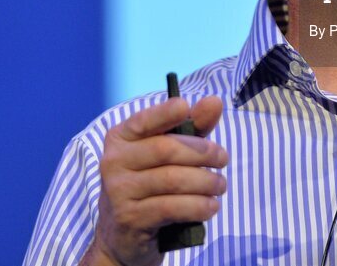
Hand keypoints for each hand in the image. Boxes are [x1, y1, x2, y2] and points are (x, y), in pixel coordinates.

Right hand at [82, 96, 227, 265]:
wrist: (122, 236)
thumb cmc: (150, 184)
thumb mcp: (168, 153)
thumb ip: (192, 127)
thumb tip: (214, 101)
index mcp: (120, 139)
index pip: (143, 121)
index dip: (164, 113)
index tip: (185, 106)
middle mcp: (113, 162)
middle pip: (165, 150)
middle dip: (202, 152)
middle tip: (223, 158)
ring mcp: (119, 191)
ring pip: (172, 180)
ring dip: (205, 182)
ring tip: (220, 185)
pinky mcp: (130, 218)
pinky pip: (171, 207)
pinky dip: (198, 206)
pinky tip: (211, 206)